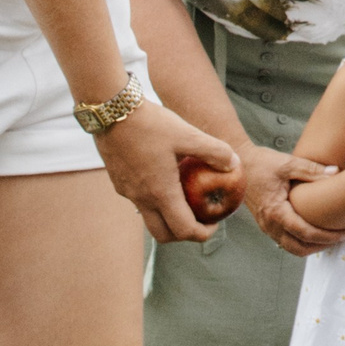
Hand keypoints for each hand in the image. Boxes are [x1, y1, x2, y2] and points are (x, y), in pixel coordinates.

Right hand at [97, 98, 238, 244]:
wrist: (110, 111)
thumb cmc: (151, 123)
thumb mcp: (188, 134)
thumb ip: (214, 151)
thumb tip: (234, 164)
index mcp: (160, 193)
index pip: (183, 230)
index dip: (203, 234)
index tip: (215, 223)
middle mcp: (141, 198)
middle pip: (163, 234)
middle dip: (184, 234)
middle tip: (200, 218)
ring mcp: (127, 192)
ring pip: (149, 218)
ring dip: (169, 217)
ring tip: (186, 197)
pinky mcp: (119, 182)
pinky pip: (139, 201)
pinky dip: (156, 200)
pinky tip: (166, 177)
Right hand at [240, 143, 344, 255]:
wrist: (238, 164)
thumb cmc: (261, 163)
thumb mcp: (288, 163)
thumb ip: (312, 170)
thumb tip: (336, 172)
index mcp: (276, 211)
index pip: (305, 233)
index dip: (326, 236)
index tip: (344, 233)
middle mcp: (269, 223)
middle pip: (298, 247)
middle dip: (320, 246)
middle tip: (340, 238)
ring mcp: (265, 225)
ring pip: (289, 247)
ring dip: (310, 247)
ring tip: (329, 238)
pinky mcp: (265, 223)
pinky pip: (283, 240)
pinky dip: (299, 241)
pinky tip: (312, 232)